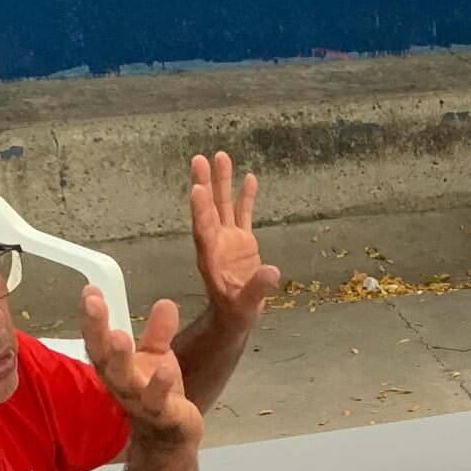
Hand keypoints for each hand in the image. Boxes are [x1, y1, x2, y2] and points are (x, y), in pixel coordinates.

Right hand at [82, 287, 201, 447]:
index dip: (91, 317)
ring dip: (120, 359)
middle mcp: (119, 383)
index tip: (90, 290)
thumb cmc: (156, 393)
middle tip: (93, 303)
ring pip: (124, 380)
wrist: (171, 435)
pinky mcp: (160, 415)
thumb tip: (164, 302)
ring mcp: (138, 401)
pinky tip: (164, 368)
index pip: (97, 340)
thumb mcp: (157, 358)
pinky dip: (158, 385)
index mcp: (113, 366)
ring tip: (118, 336)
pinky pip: (156, 401)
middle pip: (102, 357)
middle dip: (96, 330)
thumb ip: (158, 333)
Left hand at [188, 150, 280, 340]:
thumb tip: (273, 271)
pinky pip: (242, 214)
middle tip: (199, 159)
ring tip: (221, 156)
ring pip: (223, 205)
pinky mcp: (242, 241)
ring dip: (221, 182)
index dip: (201, 211)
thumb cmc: (235, 312)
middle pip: (208, 210)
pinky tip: (249, 177)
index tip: (197, 190)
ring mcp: (229, 239)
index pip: (203, 231)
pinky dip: (245, 197)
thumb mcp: (244, 306)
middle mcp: (216, 243)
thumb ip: (257, 288)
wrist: (237, 315)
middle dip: (204, 184)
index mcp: (210, 258)